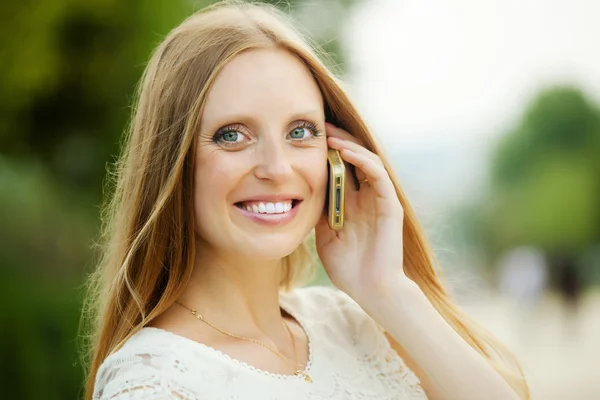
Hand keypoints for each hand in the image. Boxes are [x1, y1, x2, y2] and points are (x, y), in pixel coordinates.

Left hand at [315, 123, 408, 299]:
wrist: (370, 290)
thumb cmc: (348, 267)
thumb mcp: (325, 235)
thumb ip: (320, 213)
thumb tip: (302, 191)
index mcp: (351, 203)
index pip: (341, 168)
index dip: (327, 151)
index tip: (307, 138)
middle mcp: (366, 197)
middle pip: (354, 159)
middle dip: (338, 140)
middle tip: (319, 125)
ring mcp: (380, 200)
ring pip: (368, 161)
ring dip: (349, 145)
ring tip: (330, 135)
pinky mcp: (391, 205)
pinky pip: (379, 176)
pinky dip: (363, 161)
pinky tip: (346, 153)